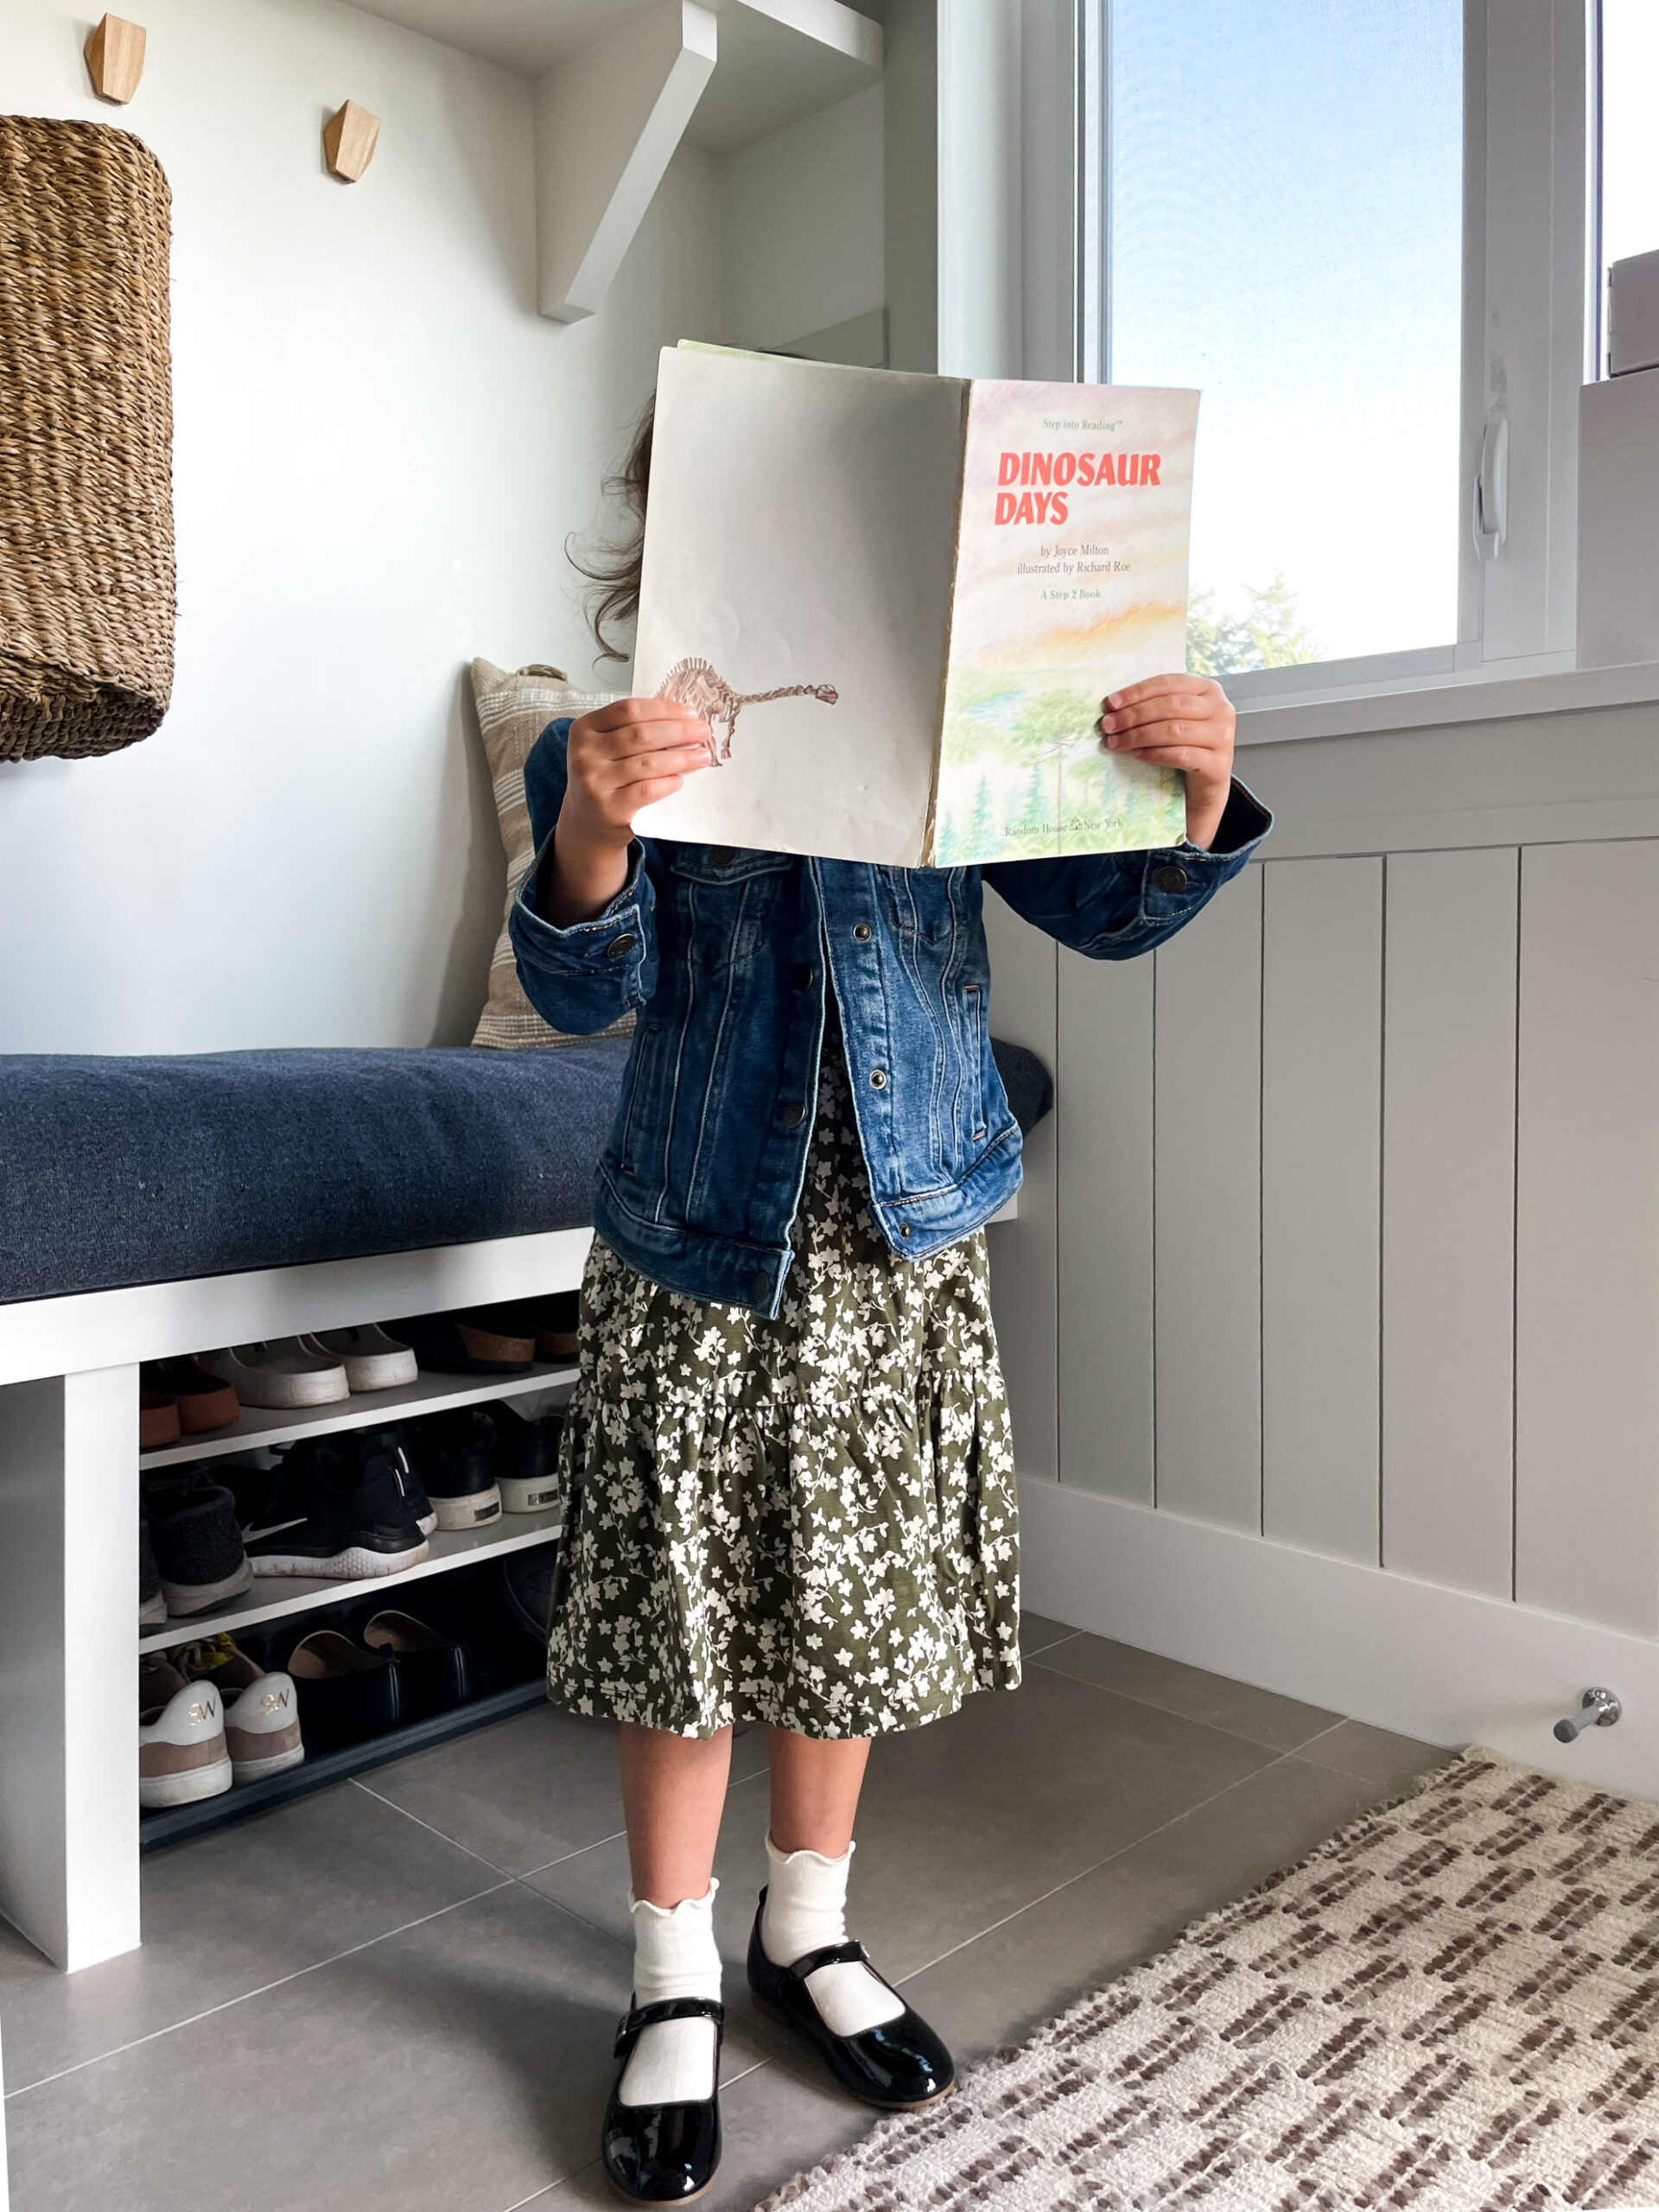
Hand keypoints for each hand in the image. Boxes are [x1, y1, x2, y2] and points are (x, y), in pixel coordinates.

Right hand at [543, 697, 710, 924]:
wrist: (587, 824)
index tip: (690, 711)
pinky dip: (666, 783)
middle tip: (703, 731)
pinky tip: (681, 780)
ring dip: (680, 758)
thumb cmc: (605, 779)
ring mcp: (594, 782)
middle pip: (640, 734)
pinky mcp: (609, 808)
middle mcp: (585, 753)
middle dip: (678, 731)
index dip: (663, 709)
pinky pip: (645, 791)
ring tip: (702, 755)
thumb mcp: (606, 749)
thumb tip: (681, 718)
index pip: (629, 710)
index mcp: (585, 729)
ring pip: (646, 762)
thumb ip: (632, 731)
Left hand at [1099, 675, 1235, 849]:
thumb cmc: (1187, 744)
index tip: (1111, 703)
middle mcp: (1221, 709)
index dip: (1138, 692)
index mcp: (1208, 689)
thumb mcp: (1177, 718)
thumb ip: (1156, 706)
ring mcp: (1222, 736)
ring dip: (1138, 736)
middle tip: (1108, 725)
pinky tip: (1137, 755)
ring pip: (1174, 730)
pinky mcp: (1218, 763)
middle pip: (1170, 706)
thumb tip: (1113, 706)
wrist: (1207, 781)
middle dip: (1134, 715)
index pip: (1169, 683)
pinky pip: (1181, 755)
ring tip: (1116, 742)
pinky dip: (1155, 754)